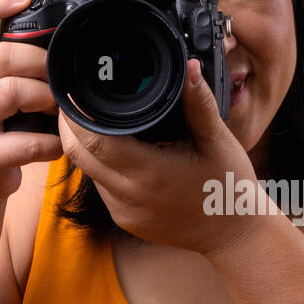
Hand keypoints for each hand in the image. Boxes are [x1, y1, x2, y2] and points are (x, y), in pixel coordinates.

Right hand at [0, 0, 62, 206]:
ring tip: (56, 109)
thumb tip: (59, 42)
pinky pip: (26, 142)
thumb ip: (12, 66)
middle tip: (57, 77)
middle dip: (39, 62)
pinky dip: (51, 143)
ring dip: (45, 98)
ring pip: (11, 92)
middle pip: (1, 57)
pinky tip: (56, 144)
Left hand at [56, 58, 263, 256]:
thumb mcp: (217, 140)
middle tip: (71, 101)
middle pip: (78, 155)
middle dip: (69, 127)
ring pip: (87, 172)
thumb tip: (188, 66)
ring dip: (86, 147)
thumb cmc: (228, 187)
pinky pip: (102, 188)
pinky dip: (102, 167)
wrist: (234, 236)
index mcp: (148, 173)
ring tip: (93, 121)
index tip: (72, 93)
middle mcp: (129, 196)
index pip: (93, 139)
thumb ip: (199, 102)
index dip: (75, 114)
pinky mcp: (126, 221)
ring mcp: (124, 212)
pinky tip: (117, 151)